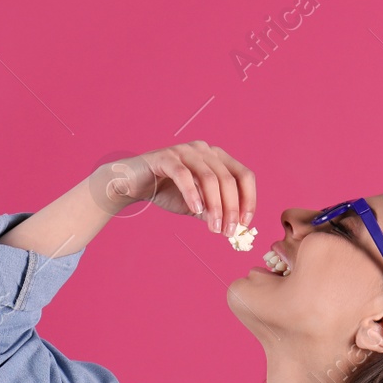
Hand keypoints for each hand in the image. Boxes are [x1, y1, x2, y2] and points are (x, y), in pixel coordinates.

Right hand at [90, 142, 255, 236]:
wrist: (133, 184)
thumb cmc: (168, 191)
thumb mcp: (197, 205)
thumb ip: (215, 213)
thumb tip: (235, 230)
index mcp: (218, 158)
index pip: (244, 176)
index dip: (249, 200)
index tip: (245, 224)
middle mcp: (205, 150)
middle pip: (229, 179)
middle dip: (231, 209)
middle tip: (228, 232)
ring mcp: (186, 151)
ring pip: (210, 178)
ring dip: (215, 206)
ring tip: (214, 228)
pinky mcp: (166, 157)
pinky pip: (184, 175)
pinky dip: (192, 194)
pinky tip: (195, 210)